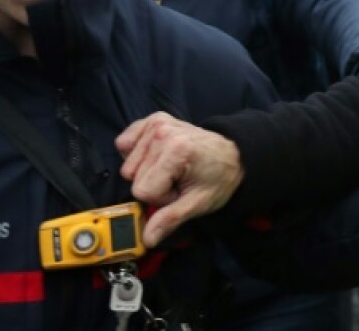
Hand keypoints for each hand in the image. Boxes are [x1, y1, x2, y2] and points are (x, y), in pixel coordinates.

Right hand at [116, 113, 243, 246]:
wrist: (233, 155)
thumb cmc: (218, 178)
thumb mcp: (198, 203)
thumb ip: (170, 219)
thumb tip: (147, 239)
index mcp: (177, 151)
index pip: (143, 190)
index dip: (161, 197)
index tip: (180, 190)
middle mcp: (164, 133)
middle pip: (133, 177)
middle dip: (154, 185)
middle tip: (178, 179)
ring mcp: (157, 123)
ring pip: (128, 164)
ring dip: (148, 171)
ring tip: (173, 169)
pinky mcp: (153, 120)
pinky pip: (125, 142)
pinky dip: (137, 152)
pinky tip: (158, 156)